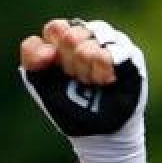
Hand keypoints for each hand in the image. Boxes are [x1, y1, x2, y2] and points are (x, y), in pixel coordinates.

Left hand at [18, 19, 147, 162]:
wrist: (98, 133)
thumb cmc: (70, 109)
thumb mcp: (41, 85)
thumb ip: (32, 59)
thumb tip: (48, 49)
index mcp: (65, 43)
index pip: (54, 29)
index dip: (49, 51)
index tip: (50, 66)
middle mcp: (89, 39)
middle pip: (71, 34)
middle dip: (69, 61)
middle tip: (76, 80)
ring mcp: (110, 44)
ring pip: (92, 38)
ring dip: (85, 66)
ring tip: (90, 83)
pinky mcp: (129, 55)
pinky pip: (111, 52)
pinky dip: (102, 68)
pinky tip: (104, 81)